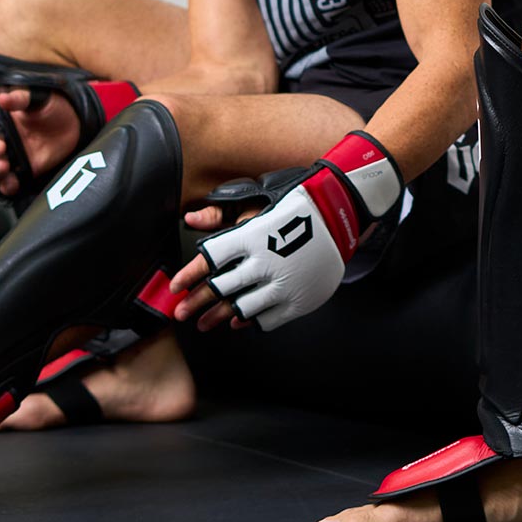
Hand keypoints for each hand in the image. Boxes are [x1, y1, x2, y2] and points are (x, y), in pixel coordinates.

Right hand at [0, 88, 81, 197]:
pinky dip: (5, 185)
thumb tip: (3, 98)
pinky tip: (12, 182)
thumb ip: (21, 98)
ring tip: (4, 165)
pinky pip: (4, 183)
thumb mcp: (40, 98)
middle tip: (0, 147)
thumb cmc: (54, 109)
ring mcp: (5, 156)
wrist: (75, 128)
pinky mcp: (17, 173)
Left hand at [168, 133, 401, 331]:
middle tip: (181, 312)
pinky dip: (250, 321)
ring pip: (242, 308)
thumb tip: (192, 220)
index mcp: (251, 236)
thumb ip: (223, 211)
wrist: (344, 211)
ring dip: (218, 318)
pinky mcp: (300, 298)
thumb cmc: (299, 200)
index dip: (189, 275)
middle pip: (220, 288)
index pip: (210, 260)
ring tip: (203, 324)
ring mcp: (284, 283)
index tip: (177, 286)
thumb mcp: (259, 196)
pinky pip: (269, 317)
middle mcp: (265, 263)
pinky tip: (238, 322)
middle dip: (196, 303)